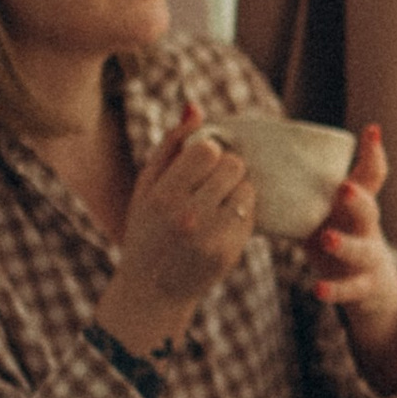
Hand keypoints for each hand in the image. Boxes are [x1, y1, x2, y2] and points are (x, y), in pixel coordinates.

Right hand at [96, 103, 255, 353]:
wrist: (152, 290)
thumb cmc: (147, 229)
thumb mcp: (146, 186)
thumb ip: (170, 145)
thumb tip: (196, 107)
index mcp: (163, 196)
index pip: (208, 150)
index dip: (208, 152)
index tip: (200, 165)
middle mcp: (188, 216)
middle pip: (233, 165)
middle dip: (225, 170)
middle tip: (210, 184)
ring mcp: (211, 236)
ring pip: (247, 188)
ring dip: (236, 191)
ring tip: (215, 205)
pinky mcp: (230, 252)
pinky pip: (251, 214)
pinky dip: (241, 213)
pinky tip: (221, 224)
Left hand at [304, 125, 396, 368]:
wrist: (370, 285)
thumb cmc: (340, 235)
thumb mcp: (328, 212)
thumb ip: (304, 191)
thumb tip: (257, 157)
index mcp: (358, 205)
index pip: (372, 176)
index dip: (373, 154)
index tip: (371, 131)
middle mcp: (367, 228)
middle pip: (370, 210)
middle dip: (357, 199)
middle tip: (343, 188)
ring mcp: (368, 258)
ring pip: (361, 250)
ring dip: (345, 244)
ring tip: (327, 238)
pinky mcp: (362, 287)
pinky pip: (349, 290)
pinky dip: (334, 290)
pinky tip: (318, 290)